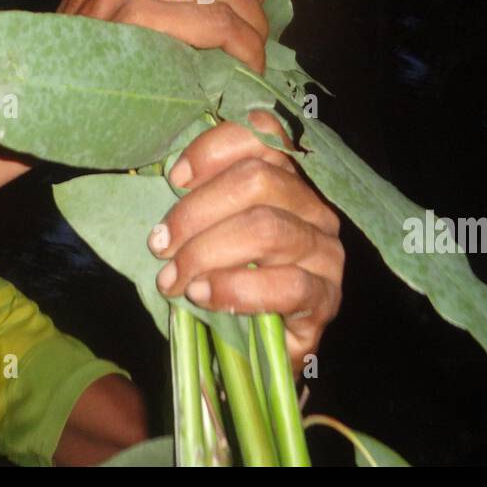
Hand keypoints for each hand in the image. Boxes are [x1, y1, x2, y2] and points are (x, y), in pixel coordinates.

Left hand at [147, 111, 343, 372]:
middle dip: (197, 211)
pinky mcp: (326, 299)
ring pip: (267, 228)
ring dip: (207, 252)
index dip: (214, 150)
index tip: (174, 179)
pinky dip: (235, 289)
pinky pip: (286, 285)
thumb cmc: (227, 280)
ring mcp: (325, 252)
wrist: (257, 352)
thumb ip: (200, 201)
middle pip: (258, 180)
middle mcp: (314, 207)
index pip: (264, 135)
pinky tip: (204, 296)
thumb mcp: (210, 232)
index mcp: (287, 178)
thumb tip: (169, 179)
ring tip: (174, 279)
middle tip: (160, 245)